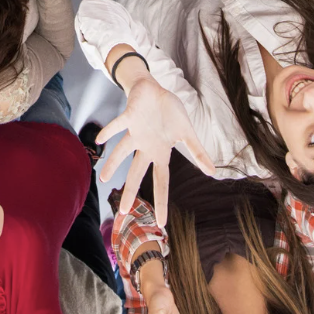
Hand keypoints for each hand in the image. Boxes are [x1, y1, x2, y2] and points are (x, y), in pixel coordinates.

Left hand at [98, 73, 215, 225]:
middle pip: (137, 172)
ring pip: (122, 151)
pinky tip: (100, 139)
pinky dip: (110, 131)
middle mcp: (145, 146)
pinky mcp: (130, 117)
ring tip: (101, 177)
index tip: (160, 223)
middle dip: (130, 190)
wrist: (154, 90)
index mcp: (160, 152)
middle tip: (123, 211)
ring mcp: (136, 132)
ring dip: (113, 163)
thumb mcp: (187, 131)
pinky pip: (118, 126)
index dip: (161, 200)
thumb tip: (213, 171)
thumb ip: (197, 151)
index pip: (162, 181)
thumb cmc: (169, 112)